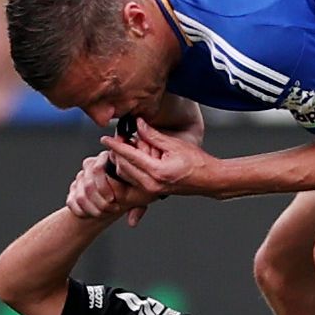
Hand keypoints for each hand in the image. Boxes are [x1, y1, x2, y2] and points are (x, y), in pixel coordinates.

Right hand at [67, 153, 155, 222]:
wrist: (117, 196)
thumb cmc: (131, 191)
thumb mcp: (139, 196)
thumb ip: (138, 207)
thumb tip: (132, 223)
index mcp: (106, 159)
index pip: (97, 170)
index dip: (104, 187)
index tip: (113, 200)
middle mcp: (90, 165)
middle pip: (88, 185)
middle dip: (99, 202)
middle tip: (111, 210)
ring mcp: (80, 177)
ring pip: (80, 196)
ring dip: (92, 209)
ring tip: (104, 214)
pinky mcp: (73, 190)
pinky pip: (72, 203)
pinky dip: (82, 212)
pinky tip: (92, 215)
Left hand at [98, 122, 212, 198]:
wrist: (210, 180)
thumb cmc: (197, 162)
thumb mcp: (174, 144)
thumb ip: (153, 135)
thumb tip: (138, 123)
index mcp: (157, 172)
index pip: (129, 156)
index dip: (115, 146)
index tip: (104, 138)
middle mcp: (151, 184)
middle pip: (123, 167)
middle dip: (118, 153)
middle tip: (118, 138)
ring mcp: (152, 190)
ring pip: (127, 175)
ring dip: (123, 161)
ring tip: (129, 146)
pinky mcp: (153, 192)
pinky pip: (134, 180)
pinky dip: (130, 168)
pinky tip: (135, 157)